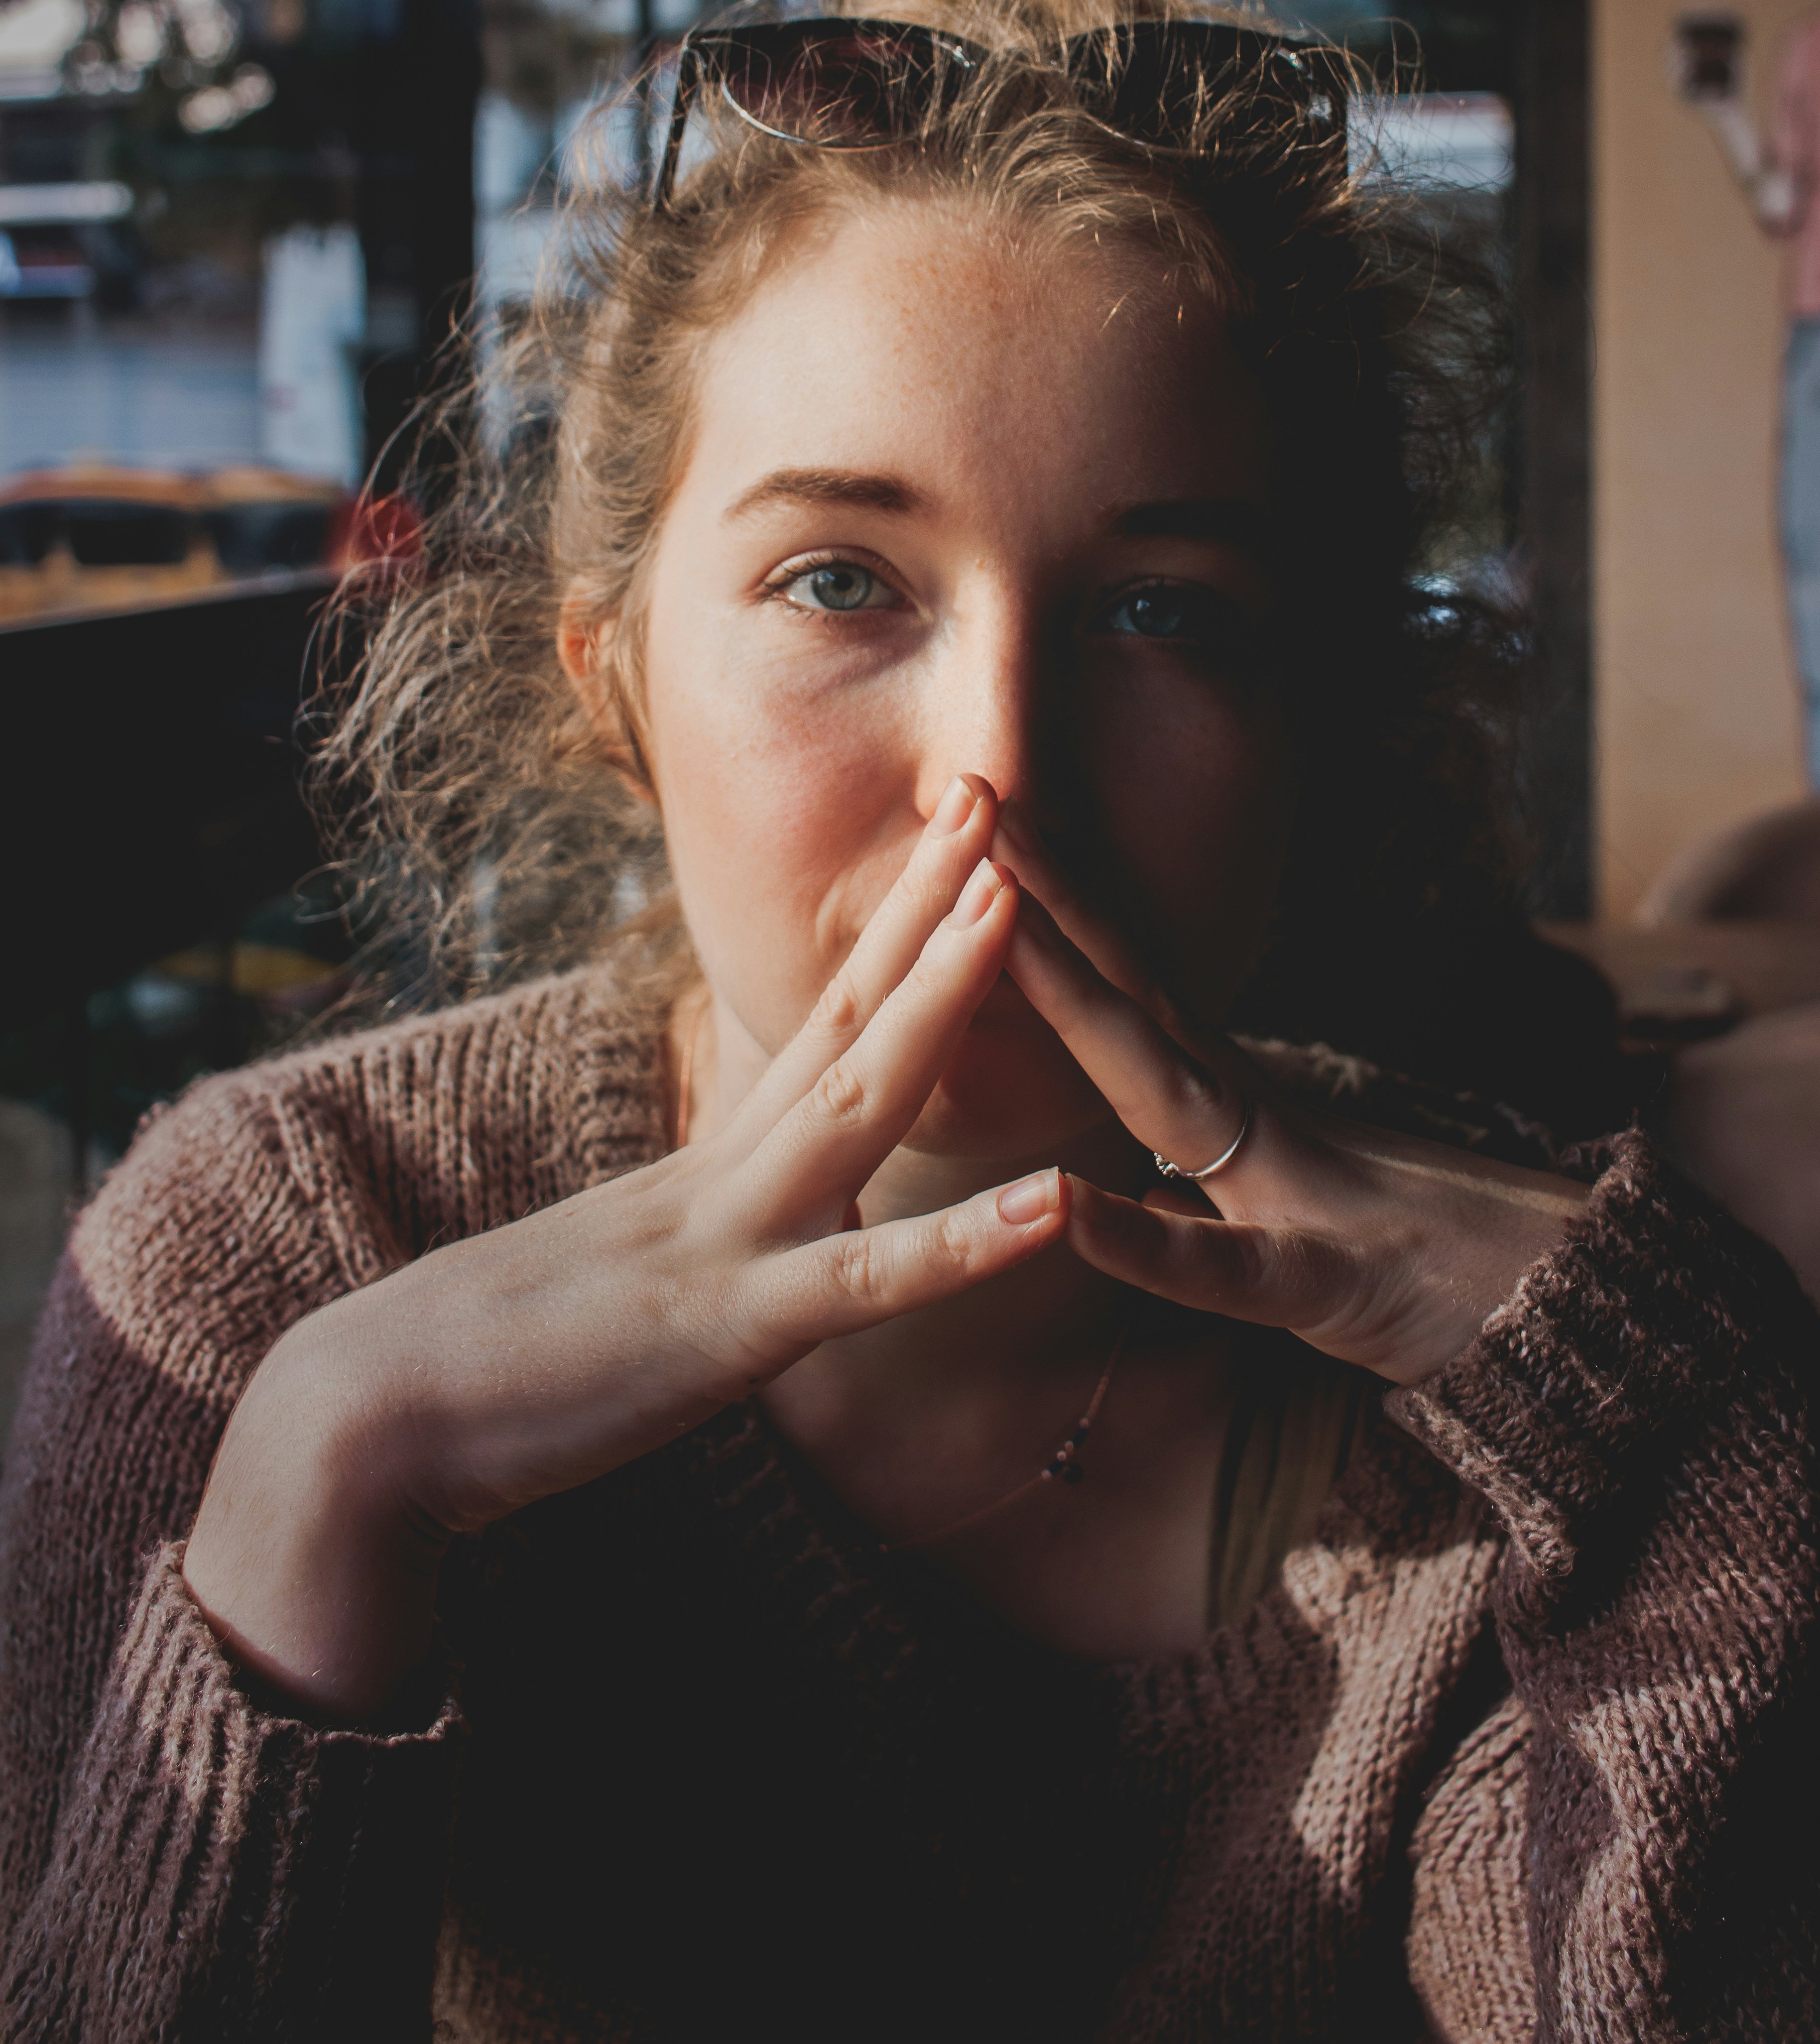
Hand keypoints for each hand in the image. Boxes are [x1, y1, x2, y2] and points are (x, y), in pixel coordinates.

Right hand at [185, 777, 1065, 1718]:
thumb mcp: (633, 1271)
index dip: (896, 930)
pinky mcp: (730, 1333)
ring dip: (940, 998)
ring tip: (1013, 902)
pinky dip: (964, 1246)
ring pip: (857, 1101)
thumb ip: (713, 1230)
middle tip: (992, 789)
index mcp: (716, 1165)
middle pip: (847, 1016)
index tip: (956, 842)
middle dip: (927, 905)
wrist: (372, 1420)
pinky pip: (867, 1283)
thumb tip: (786, 1217)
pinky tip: (1057, 1203)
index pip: (822, 1021)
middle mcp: (731, 1175)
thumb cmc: (496, 1354)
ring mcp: (730, 1241)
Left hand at [995, 822, 1584, 1387]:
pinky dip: (1147, 1244)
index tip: (978, 823)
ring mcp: (1291, 1190)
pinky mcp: (1323, 1287)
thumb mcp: (1288, 1209)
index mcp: (1239, 1103)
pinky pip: (1225, 1269)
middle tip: (969, 795)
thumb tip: (1145, 1152)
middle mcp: (1257, 1118)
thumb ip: (1213, 1178)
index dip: (1048, 910)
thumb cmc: (1426, 1262)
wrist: (1574, 1313)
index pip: (1127, 988)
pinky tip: (1068, 1207)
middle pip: (1130, 996)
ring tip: (994, 922)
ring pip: (1162, 1088)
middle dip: (1041, 902)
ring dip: (1077, 1006)